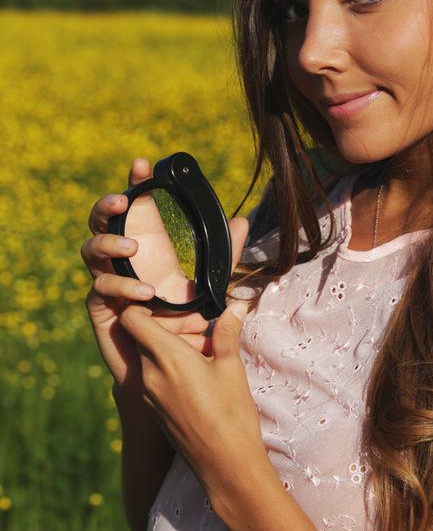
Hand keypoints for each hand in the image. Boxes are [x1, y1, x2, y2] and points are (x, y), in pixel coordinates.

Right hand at [82, 157, 248, 396]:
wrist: (166, 366)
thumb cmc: (184, 323)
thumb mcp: (209, 285)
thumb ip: (225, 255)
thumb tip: (242, 221)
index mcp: (147, 247)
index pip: (136, 208)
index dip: (135, 183)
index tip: (143, 164)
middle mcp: (122, 260)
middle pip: (102, 221)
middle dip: (108, 206)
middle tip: (124, 200)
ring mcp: (107, 282)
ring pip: (91, 250)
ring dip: (109, 244)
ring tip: (132, 247)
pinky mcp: (100, 308)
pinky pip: (101, 289)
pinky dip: (121, 288)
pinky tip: (143, 292)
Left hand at [116, 244, 269, 513]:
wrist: (225, 467)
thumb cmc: (232, 414)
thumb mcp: (232, 368)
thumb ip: (227, 333)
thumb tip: (235, 305)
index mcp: (166, 358)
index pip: (132, 318)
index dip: (145, 305)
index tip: (169, 303)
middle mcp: (148, 375)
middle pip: (139, 335)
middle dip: (162, 325)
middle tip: (195, 326)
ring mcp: (147, 394)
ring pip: (146, 357)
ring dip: (166, 348)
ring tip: (200, 351)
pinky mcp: (153, 410)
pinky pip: (151, 378)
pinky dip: (167, 369)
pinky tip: (196, 375)